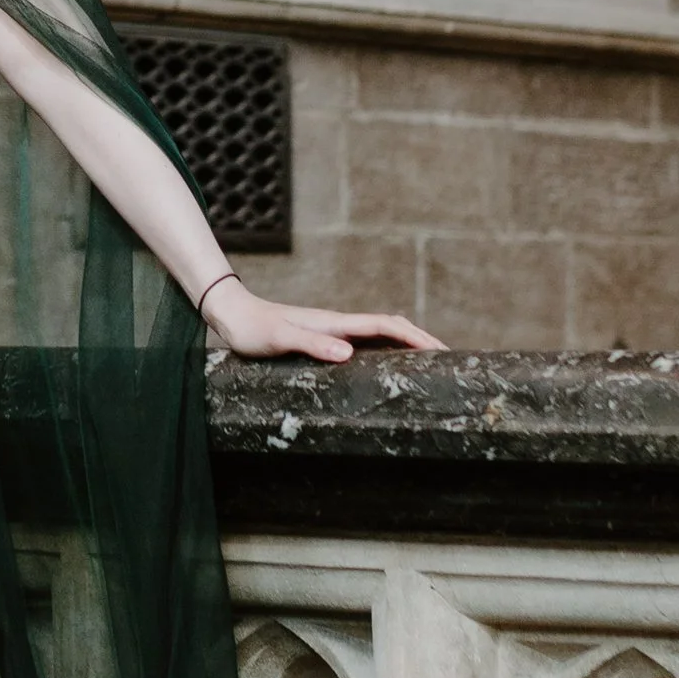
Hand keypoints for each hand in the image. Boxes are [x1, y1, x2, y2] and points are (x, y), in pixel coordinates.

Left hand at [200, 276, 442, 364]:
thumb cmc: (252, 329)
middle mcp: (338, 324)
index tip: (440, 350)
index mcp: (334, 323)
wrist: (232, 314)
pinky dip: (384, 348)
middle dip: (420, 339)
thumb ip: (312, 345)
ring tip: (427, 362)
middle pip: (390, 327)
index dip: (415, 337)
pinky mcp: (322, 338)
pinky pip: (363, 342)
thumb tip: (348, 353)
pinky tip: (384, 364)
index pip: (385, 327)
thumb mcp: (280, 338)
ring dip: (405, 343)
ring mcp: (331, 330)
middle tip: (446, 358)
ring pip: (379, 334)